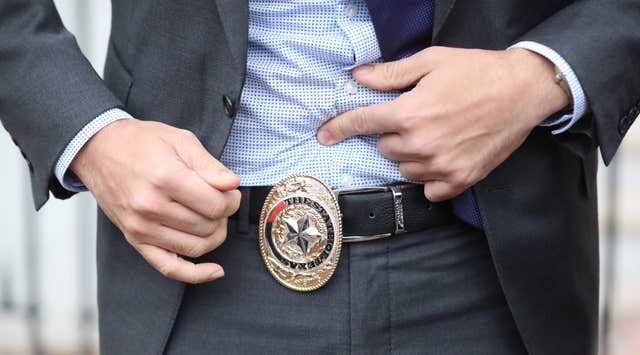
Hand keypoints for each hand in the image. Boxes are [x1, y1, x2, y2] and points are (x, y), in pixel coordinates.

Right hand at [71, 119, 240, 283]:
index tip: (229, 190)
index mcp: (165, 178)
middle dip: (223, 214)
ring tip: (210, 215)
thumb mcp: (180, 140)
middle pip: (209, 226)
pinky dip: (196, 274)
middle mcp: (151, 207)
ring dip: (214, 234)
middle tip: (219, 198)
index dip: (231, 199)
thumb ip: (210, 165)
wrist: (98, 149)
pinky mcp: (135, 240)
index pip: (216, 205)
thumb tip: (232, 185)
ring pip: (197, 247)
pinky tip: (216, 271)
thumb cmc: (141, 142)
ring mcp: (141, 228)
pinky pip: (170, 268)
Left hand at [317, 47, 569, 200]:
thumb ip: (391, 74)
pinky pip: (428, 189)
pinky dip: (431, 177)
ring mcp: (441, 166)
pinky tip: (446, 156)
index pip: (362, 123)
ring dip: (412, 155)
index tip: (324, 135)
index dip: (338, 127)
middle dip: (394, 134)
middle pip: (384, 148)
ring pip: (404, 168)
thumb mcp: (432, 62)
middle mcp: (421, 144)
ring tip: (437, 134)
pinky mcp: (460, 180)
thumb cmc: (477, 71)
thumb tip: (358, 77)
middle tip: (420, 117)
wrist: (524, 90)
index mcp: (410, 112)